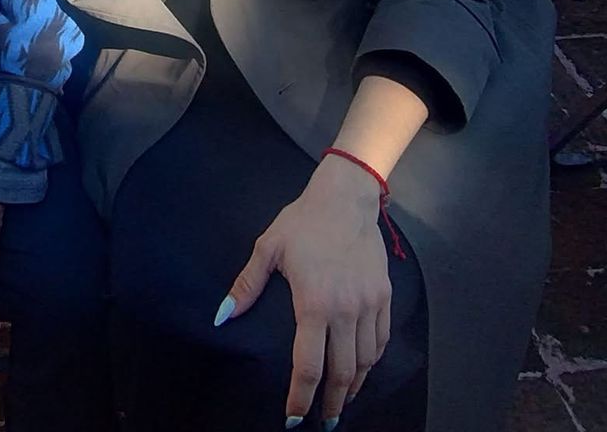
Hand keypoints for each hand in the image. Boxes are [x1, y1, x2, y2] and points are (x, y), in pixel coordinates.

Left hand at [219, 157, 389, 427]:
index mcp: (314, 303)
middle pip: (341, 372)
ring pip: (365, 360)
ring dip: (353, 386)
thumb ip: (246, 286)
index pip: (308, 364)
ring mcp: (369, 304)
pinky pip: (381, 340)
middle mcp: (346, 310)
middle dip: (330, 404)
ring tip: (341, 402)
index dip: (300, 396)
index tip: (292, 418)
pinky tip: (361, 369)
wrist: (346, 197)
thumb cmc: (303, 222)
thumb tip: (222, 317)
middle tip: (322, 422)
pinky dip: (371, 362)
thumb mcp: (268, 248)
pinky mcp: (384, 296)